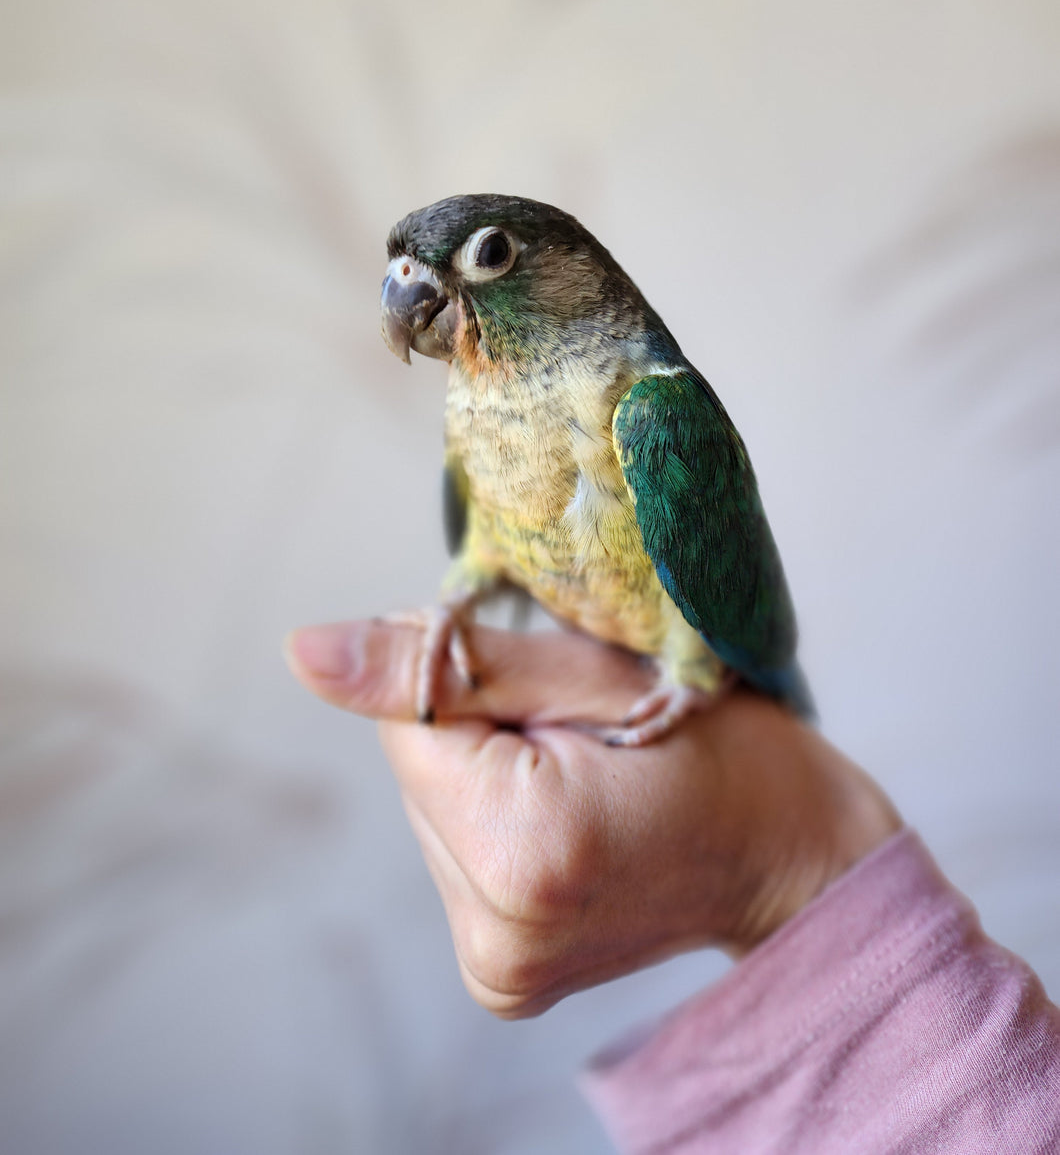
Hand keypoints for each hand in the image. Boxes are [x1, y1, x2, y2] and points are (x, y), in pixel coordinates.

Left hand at [285, 619, 900, 1017]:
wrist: (792, 854)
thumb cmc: (718, 745)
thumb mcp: (590, 674)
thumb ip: (444, 664)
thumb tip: (301, 651)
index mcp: (522, 853)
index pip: (411, 717)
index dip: (476, 680)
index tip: (556, 692)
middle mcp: (495, 935)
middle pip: (417, 768)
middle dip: (484, 730)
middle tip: (583, 736)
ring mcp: (497, 970)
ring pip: (433, 807)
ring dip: (491, 774)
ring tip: (586, 777)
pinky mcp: (501, 980)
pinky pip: (456, 855)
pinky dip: (500, 820)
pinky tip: (572, 821)